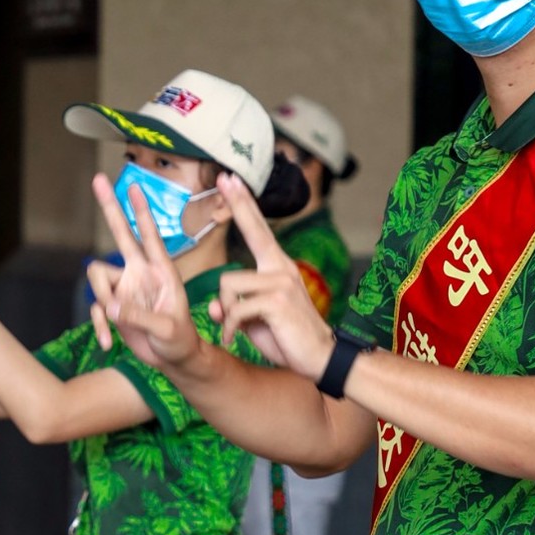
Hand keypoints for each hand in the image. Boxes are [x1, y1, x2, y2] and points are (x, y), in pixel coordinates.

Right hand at [86, 172, 202, 369]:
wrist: (175, 360)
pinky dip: (99, 326)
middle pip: (120, 233)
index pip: (148, 234)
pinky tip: (107, 343)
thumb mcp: (166, 329)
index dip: (140, 210)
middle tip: (98, 179)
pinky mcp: (114, 306)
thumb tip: (109, 305)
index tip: (132, 185)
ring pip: (97, 278)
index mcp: (160, 271)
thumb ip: (138, 316)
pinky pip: (96, 307)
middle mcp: (140, 273)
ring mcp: (125, 288)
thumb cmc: (181, 341)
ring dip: (102, 301)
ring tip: (117, 324)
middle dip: (109, 207)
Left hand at [209, 175, 335, 376]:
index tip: (232, 179)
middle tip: (224, 175)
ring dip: (225, 311)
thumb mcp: (254, 320)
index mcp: (277, 267)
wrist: (320, 359)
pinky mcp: (277, 301)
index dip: (244, 204)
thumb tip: (214, 307)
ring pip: (228, 283)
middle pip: (254, 229)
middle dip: (238, 202)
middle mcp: (281, 268)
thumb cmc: (286, 338)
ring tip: (235, 329)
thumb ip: (234, 307)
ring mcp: (281, 281)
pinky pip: (235, 308)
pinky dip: (229, 328)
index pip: (258, 229)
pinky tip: (234, 339)